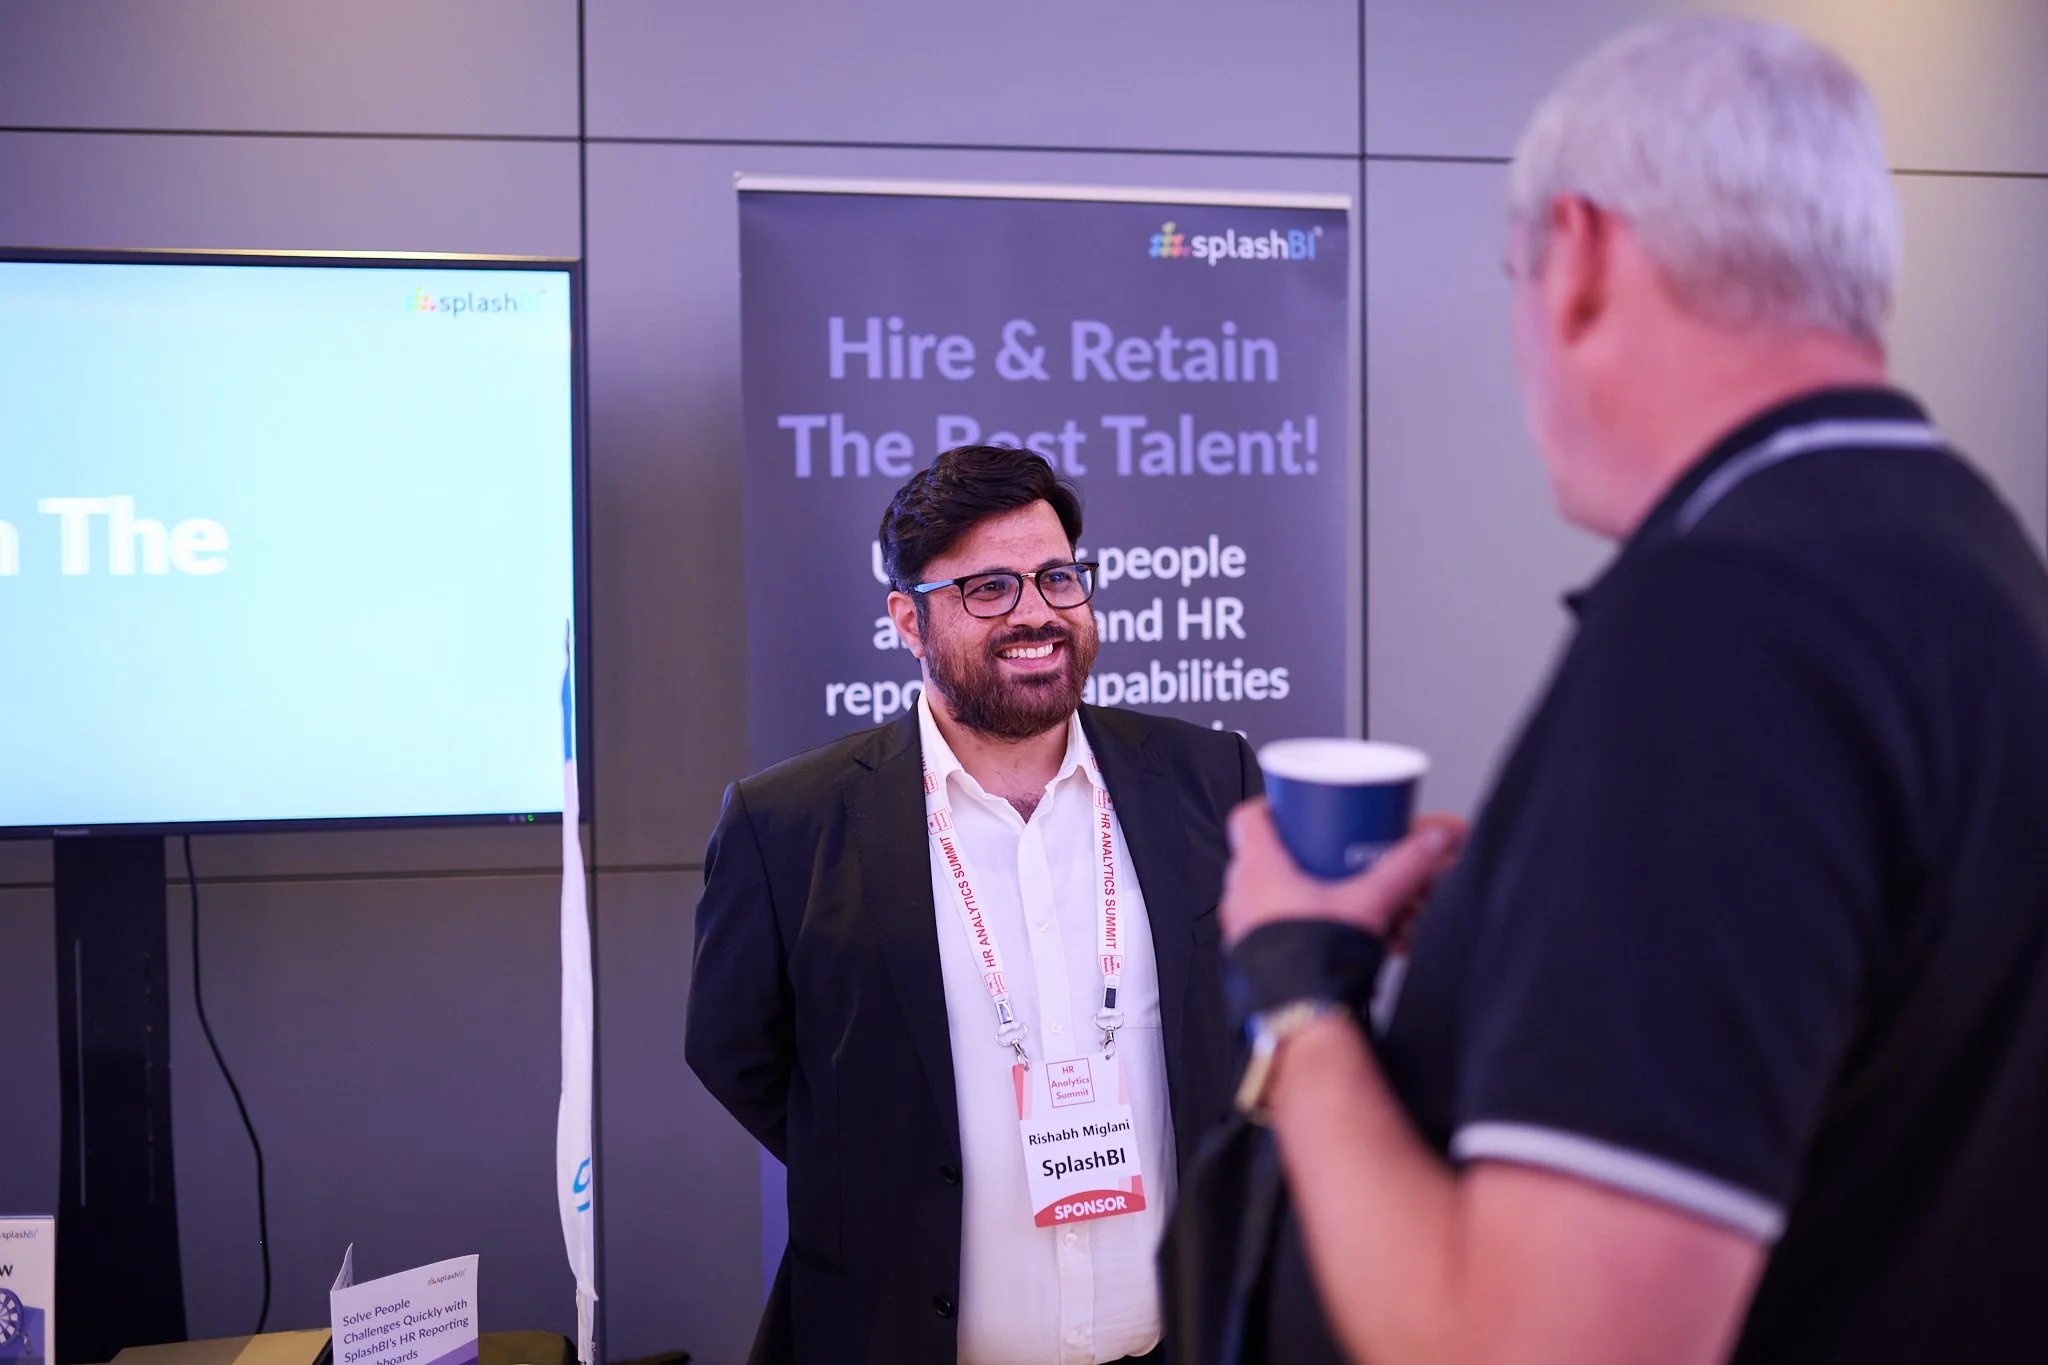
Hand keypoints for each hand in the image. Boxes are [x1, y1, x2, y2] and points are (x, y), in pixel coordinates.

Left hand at [1220, 799, 1467, 947]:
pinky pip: (1266, 928)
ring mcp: (1241, 928)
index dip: (1272, 806)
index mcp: (1259, 869)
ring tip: (1328, 893)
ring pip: (1263, 894)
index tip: (1297, 806)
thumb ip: (1405, 867)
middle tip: (1323, 851)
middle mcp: (1240, 895)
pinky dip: (1291, 924)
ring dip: (1293, 890)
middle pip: (1260, 854)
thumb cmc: (1317, 960)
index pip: (1248, 817)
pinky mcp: (1250, 957)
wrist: (1302, 1016)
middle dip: (1297, 852)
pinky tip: (1321, 931)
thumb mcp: (1369, 902)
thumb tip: (1432, 840)